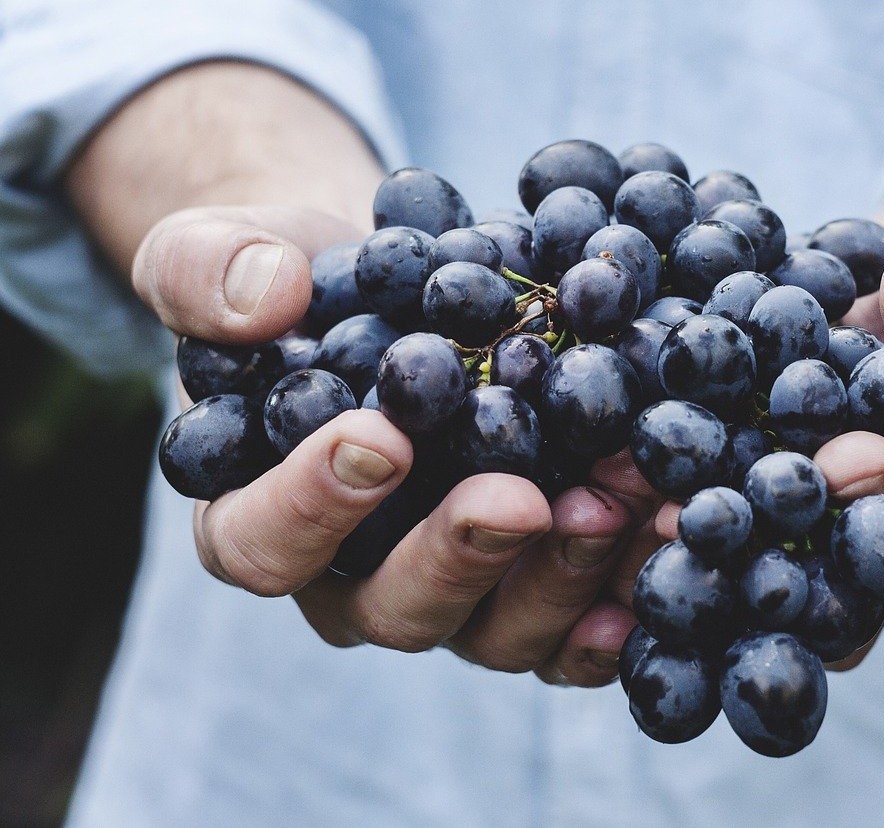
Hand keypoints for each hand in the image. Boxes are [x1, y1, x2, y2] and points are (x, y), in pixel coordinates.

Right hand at [138, 204, 659, 685]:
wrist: (397, 290)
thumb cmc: (298, 282)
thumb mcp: (222, 251)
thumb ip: (207, 270)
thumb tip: (264, 298)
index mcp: (259, 519)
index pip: (262, 543)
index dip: (311, 506)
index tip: (379, 438)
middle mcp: (356, 580)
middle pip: (396, 608)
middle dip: (461, 556)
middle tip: (520, 499)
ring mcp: (454, 593)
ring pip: (499, 629)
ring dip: (565, 574)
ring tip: (623, 501)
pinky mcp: (532, 585)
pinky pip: (575, 625)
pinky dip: (623, 598)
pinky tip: (667, 546)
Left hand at [646, 247, 883, 668]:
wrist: (867, 326)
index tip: (844, 456)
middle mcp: (857, 581)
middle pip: (817, 600)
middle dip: (758, 553)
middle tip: (695, 512)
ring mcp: (779, 571)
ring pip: (731, 592)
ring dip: (671, 552)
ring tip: (615, 499)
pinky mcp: (712, 544)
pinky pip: (673, 553)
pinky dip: (625, 524)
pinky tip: (576, 486)